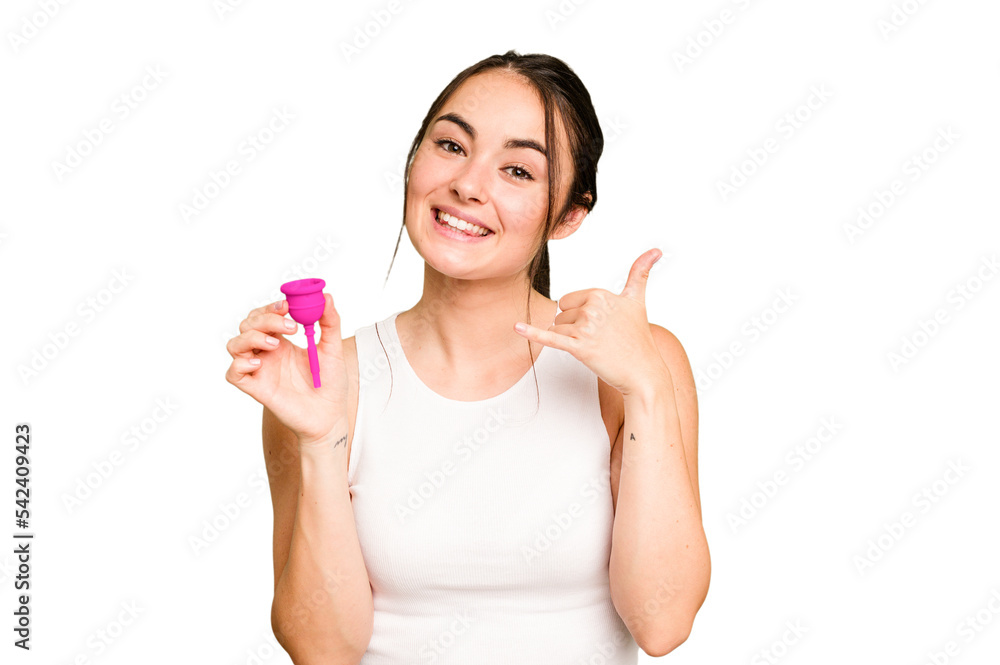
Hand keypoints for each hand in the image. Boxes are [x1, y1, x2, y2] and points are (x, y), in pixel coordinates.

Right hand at [225, 293, 349, 444]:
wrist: (331, 416)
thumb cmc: (331, 385)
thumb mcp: (333, 349)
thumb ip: (330, 323)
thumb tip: (326, 296)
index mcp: (283, 341)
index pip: (265, 315)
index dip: (270, 307)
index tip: (287, 305)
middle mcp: (267, 353)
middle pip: (248, 325)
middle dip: (265, 319)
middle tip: (290, 326)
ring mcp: (260, 370)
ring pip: (235, 345)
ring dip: (252, 338)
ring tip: (276, 344)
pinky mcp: (256, 389)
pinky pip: (233, 373)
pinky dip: (240, 364)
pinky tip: (260, 365)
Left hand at [514, 248, 666, 395]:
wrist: (643, 372)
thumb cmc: (638, 338)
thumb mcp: (637, 301)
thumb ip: (640, 273)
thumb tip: (656, 249)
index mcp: (600, 294)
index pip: (569, 300)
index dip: (580, 314)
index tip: (602, 324)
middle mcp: (592, 307)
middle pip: (561, 313)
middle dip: (574, 327)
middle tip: (599, 338)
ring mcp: (585, 328)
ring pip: (557, 328)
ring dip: (570, 340)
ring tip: (594, 347)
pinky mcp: (579, 348)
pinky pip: (550, 338)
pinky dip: (532, 333)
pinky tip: (517, 328)